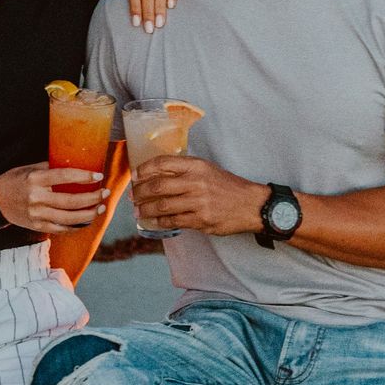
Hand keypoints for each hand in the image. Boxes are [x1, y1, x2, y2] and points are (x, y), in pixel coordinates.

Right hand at [0, 162, 108, 233]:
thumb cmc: (15, 180)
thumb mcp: (30, 169)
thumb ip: (51, 168)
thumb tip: (75, 164)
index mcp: (35, 179)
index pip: (64, 177)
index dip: (83, 177)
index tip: (98, 176)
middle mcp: (36, 198)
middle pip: (70, 201)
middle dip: (92, 198)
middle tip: (104, 192)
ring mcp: (37, 215)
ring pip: (69, 218)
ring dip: (88, 214)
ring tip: (101, 207)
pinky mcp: (37, 227)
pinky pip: (61, 229)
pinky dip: (76, 225)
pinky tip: (87, 220)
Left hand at [129, 156, 269, 236]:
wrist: (251, 204)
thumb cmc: (228, 187)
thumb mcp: (207, 170)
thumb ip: (185, 171)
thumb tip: (157, 175)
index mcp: (197, 166)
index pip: (163, 163)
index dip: (145, 169)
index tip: (135, 175)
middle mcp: (196, 182)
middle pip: (158, 186)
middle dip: (140, 192)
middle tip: (133, 196)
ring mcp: (198, 202)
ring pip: (163, 206)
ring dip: (146, 209)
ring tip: (138, 211)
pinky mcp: (201, 220)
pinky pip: (174, 221)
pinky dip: (161, 221)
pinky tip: (155, 221)